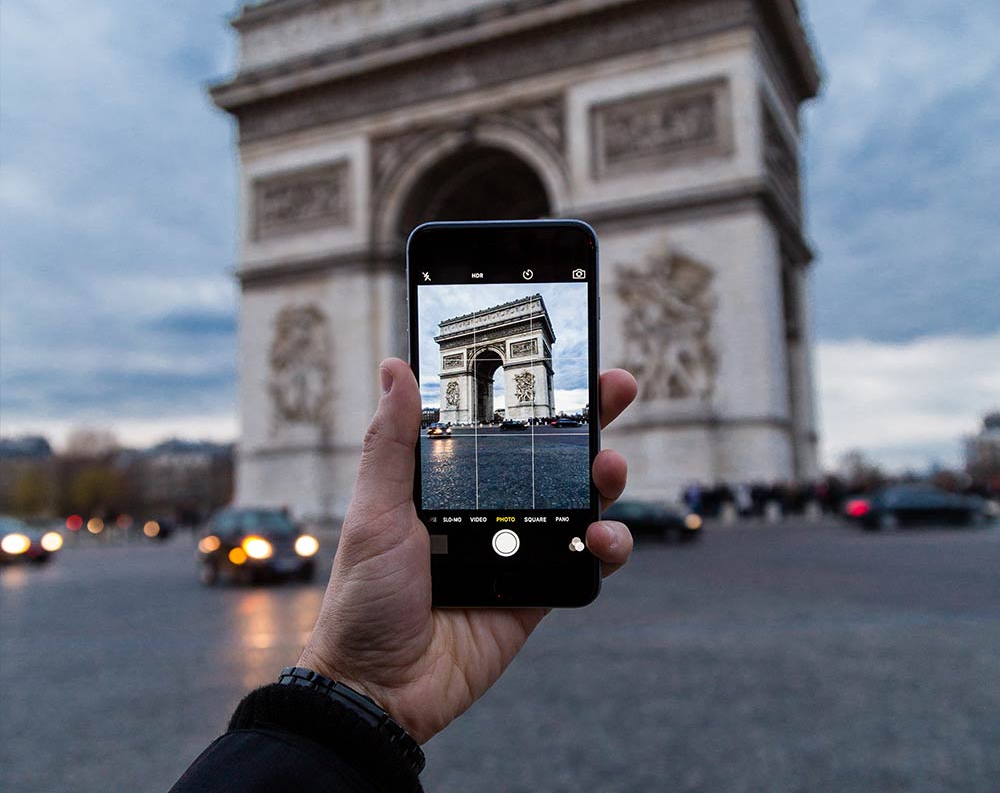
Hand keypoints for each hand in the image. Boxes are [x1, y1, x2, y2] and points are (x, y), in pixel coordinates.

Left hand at [298, 358, 637, 743]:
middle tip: (616, 388)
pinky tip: (599, 537)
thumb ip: (390, 442)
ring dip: (605, 479)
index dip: (533, 395)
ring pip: (578, 501)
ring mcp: (518, 549)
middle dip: (589, 420)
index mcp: (450, 483)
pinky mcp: (539, 590)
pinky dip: (605, 545)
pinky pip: (585, 560)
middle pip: (550, 456)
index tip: (563, 361)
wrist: (380, 689)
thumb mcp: (374, 512)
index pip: (499, 426)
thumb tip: (395, 368)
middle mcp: (489, 508)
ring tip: (608, 469)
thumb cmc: (364, 598)